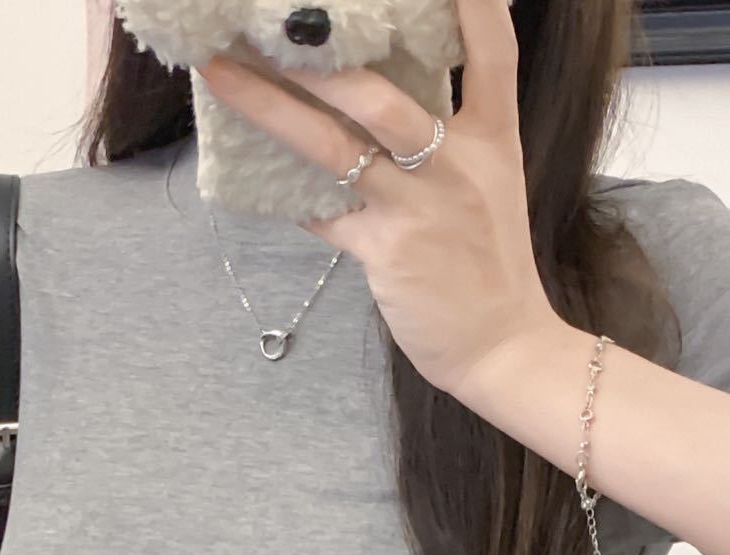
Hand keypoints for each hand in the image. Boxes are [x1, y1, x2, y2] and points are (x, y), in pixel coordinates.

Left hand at [196, 0, 560, 404]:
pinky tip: (250, 169)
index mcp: (493, 139)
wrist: (503, 345)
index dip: (474, 3)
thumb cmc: (491, 263)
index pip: (493, 52)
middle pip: (381, 95)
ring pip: (334, 147)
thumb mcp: (492, 183)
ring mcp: (417, 210)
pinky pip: (323, 214)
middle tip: (273, 25)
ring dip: (274, 108)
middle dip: (320, 60)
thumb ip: (452, 132)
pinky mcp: (385, 254)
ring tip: (225, 73)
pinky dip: (287, 193)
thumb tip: (385, 89)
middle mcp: (455, 165)